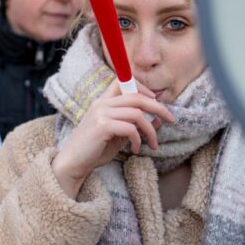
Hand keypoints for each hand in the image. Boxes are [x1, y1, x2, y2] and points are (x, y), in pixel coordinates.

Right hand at [51, 81, 174, 197]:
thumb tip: (158, 119)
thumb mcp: (118, 135)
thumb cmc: (94, 150)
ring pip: (137, 114)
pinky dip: (138, 139)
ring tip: (152, 144)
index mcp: (103, 101)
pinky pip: (130, 128)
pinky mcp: (102, 126)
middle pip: (137, 96)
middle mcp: (101, 103)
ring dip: (150, 130)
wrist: (73, 163)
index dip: (142, 87)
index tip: (156, 100)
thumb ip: (134, 125)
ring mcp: (101, 113)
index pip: (123, 81)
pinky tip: (135, 150)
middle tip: (171, 119)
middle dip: (158, 108)